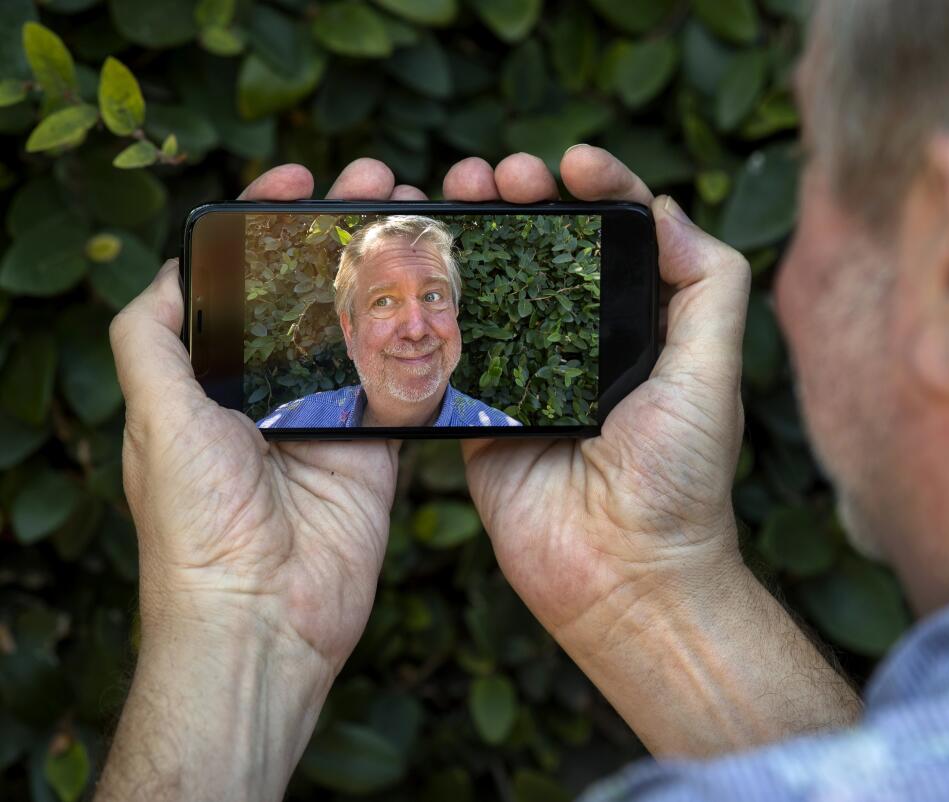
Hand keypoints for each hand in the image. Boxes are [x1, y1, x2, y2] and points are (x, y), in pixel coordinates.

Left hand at [110, 159, 419, 680]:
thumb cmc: (195, 522)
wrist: (261, 616)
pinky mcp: (376, 451)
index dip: (270, 224)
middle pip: (315, 292)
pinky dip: (426, 344)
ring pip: (367, 328)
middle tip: (381, 185)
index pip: (246, 280)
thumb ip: (152, 338)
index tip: (299, 177)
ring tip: (419, 221)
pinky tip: (444, 296)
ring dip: (391, 274)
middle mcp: (274, 391)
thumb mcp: (154, 416)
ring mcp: (330, 418)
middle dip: (344, 233)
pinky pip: (407, 387)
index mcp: (217, 377)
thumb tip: (171, 270)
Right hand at [438, 150, 858, 758]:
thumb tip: (665, 208)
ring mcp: (526, 377)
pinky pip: (448, 352)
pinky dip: (429, 305)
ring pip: (492, 288)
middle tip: (499, 173)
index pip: (618, 234)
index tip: (574, 162)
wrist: (625, 576)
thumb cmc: (682, 479)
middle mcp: (583, 344)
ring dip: (471, 236)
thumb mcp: (714, 372)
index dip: (598, 187)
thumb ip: (709, 284)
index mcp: (642, 325)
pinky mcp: (479, 415)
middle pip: (546, 249)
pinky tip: (414, 264)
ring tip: (454, 196)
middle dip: (523, 199)